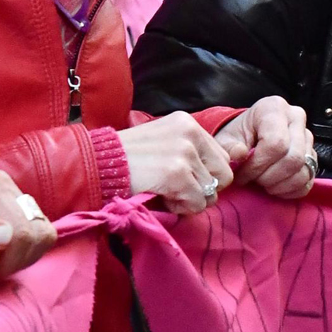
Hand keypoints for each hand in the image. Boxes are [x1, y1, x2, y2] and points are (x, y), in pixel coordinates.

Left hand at [0, 166, 57, 277]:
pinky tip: (0, 254)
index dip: (6, 260)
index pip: (19, 229)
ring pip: (43, 234)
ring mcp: (17, 193)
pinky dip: (24, 251)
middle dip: (13, 260)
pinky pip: (40, 234)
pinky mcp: (23, 206)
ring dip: (21, 257)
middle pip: (36, 231)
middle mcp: (5, 183)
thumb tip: (6, 236)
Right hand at [119, 112, 234, 214]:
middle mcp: (191, 133)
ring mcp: (184, 153)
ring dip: (189, 200)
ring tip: (165, 192)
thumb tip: (236, 160)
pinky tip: (161, 197)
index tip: (180, 178)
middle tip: (176, 190)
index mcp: (189, 123)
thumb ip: (196, 151)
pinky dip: (180, 208)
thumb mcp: (166, 143)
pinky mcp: (176, 174)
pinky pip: (196, 203)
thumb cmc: (128, 159)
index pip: (222, 157)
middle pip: (224, 175)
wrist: (96, 164)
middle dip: (203, 189)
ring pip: (211, 193)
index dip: (205, 175)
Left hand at [218, 96, 317, 199]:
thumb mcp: (226, 139)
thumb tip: (240, 154)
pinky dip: (291, 190)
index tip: (242, 175)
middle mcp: (296, 118)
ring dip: (280, 185)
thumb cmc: (238, 136)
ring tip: (263, 183)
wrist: (250, 135)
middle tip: (253, 180)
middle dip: (269, 177)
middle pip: (293, 158)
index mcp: (274, 109)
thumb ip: (228, 147)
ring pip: (303, 171)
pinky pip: (309, 179)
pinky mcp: (312, 154)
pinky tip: (275, 187)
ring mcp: (308, 137)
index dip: (258, 165)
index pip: (276, 143)